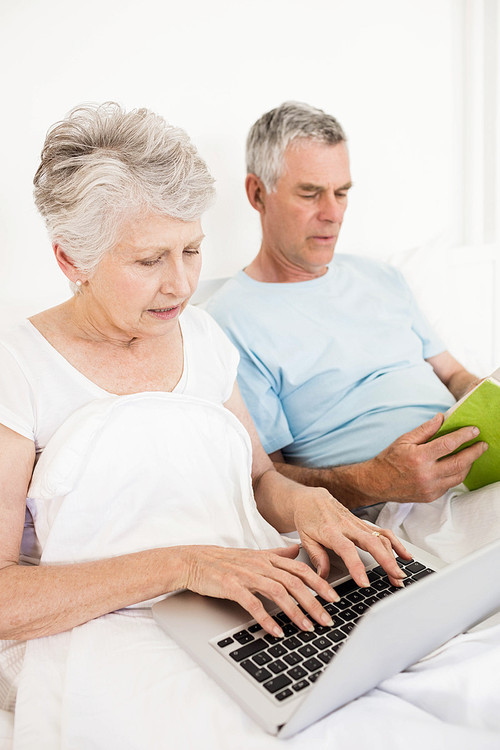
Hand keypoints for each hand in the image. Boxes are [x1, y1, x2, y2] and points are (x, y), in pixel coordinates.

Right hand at [181, 543, 345, 636]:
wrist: (195, 561)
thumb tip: (297, 550)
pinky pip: (254, 604)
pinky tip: (277, 632)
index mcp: (268, 558)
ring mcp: (247, 575)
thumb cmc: (225, 561)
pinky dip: (267, 619)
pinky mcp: (232, 587)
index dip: (320, 583)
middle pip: (295, 582)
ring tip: (308, 628)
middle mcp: (261, 565)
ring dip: (296, 612)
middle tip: (328, 620)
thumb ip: (277, 553)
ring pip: (279, 592)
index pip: (301, 569)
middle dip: (315, 602)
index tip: (335, 598)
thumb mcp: (254, 554)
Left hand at [292, 488, 410, 583]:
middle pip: (372, 542)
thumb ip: (316, 557)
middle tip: (396, 578)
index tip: (364, 582)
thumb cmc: (307, 518)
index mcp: (331, 531)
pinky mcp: (364, 523)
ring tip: (400, 575)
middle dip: (386, 561)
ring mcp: (358, 524)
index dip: (356, 566)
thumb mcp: (305, 538)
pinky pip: (383, 532)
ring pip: (380, 538)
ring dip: (394, 556)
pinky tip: (405, 556)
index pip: (346, 550)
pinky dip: (396, 543)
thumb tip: (322, 578)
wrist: (311, 499)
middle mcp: (348, 526)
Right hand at [361, 413, 487, 503]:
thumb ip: (425, 429)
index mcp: (419, 457)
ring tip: (472, 454)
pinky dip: (456, 474)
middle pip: (459, 462)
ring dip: (469, 464)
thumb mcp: (404, 440)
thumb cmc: (389, 459)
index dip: (464, 436)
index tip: (474, 430)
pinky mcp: (431, 496)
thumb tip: (442, 418)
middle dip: (474, 452)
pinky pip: (450, 484)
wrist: (376, 483)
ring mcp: (430, 488)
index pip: (448, 444)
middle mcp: (426, 474)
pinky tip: (458, 466)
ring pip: (458, 476)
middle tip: (482, 444)